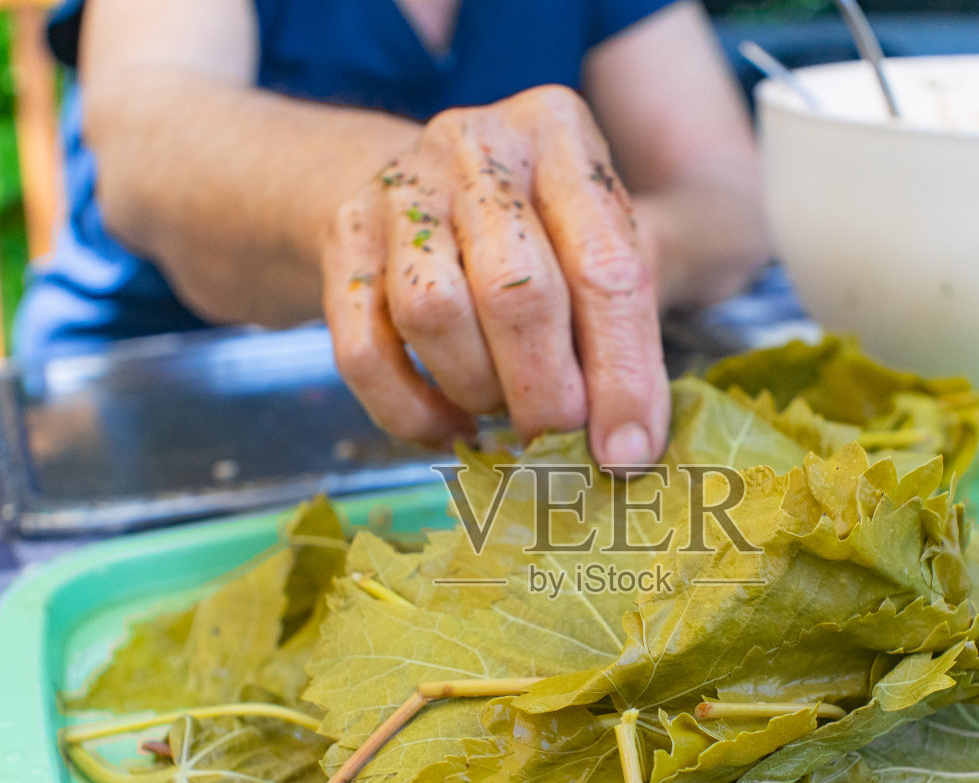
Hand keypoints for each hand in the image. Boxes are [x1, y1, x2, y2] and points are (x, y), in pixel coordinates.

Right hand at [321, 85, 670, 467]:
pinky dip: (411, 411)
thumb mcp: (616, 245)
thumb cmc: (553, 231)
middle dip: (547, 392)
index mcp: (560, 133)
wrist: (440, 188)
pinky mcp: (343, 238)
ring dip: (478, 391)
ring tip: (506, 409)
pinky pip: (363, 351)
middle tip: (562, 442)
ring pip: (432, 316)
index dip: (623, 374)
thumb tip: (627, 446)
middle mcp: (475, 145)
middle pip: (515, 291)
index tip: (628, 452)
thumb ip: (634, 331)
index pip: (607, 268)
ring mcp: (399, 188)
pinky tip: (452, 426)